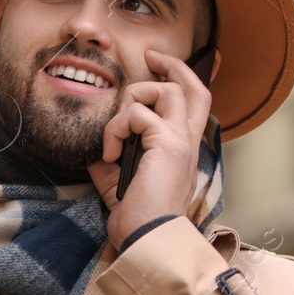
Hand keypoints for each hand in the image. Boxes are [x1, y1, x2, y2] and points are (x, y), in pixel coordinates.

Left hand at [87, 47, 212, 246]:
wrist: (147, 237)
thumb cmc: (137, 219)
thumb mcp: (118, 185)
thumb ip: (112, 164)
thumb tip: (97, 152)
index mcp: (183, 151)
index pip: (196, 105)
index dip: (184, 79)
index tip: (160, 65)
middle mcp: (189, 142)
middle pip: (194, 87)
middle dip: (172, 65)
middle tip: (150, 57)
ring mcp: (181, 140)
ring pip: (167, 90)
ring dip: (133, 101)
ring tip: (115, 133)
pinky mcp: (167, 143)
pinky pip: (136, 114)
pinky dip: (115, 128)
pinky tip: (110, 153)